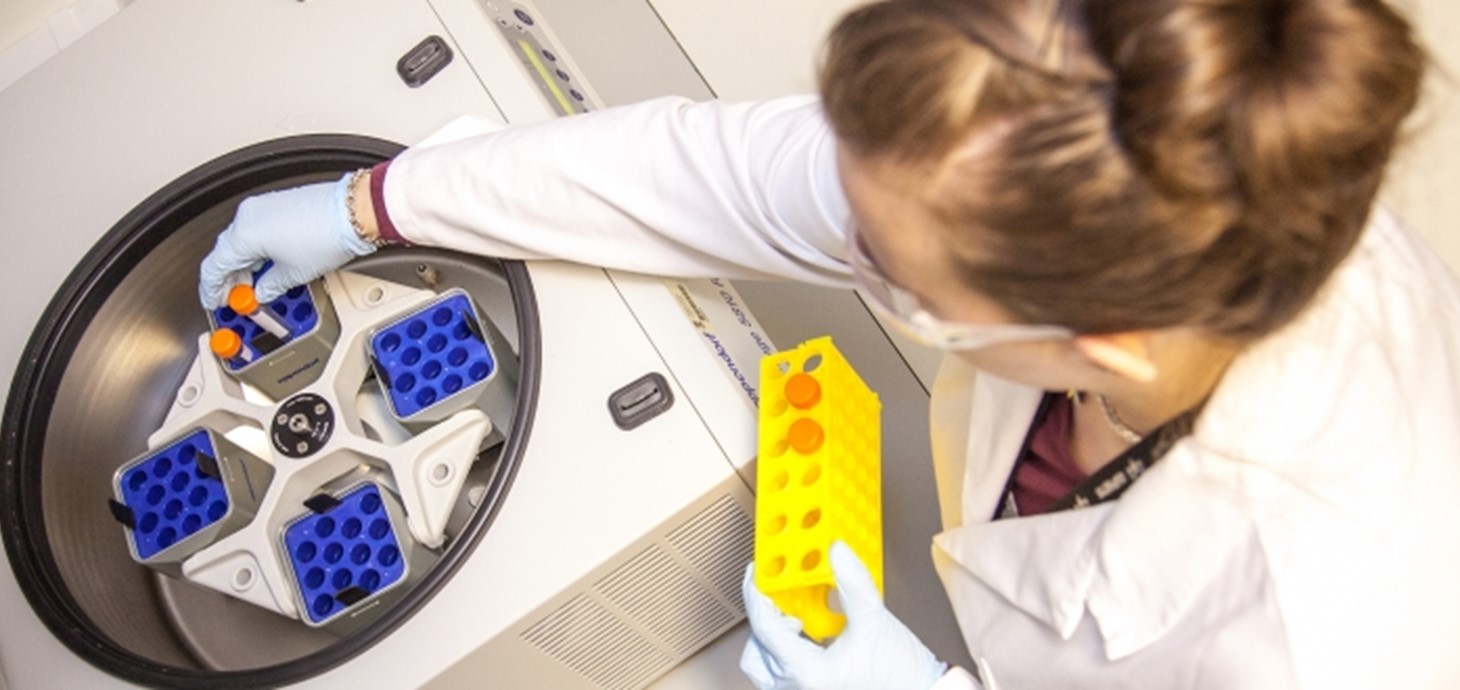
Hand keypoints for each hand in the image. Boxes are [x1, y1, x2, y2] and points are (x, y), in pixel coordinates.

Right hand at [198, 173, 375, 308]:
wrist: (353, 211)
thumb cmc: (328, 236)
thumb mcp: (294, 274)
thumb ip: (270, 287)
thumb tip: (262, 292)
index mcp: (244, 234)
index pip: (214, 267)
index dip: (211, 289)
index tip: (214, 302)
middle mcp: (248, 216)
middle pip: (226, 253)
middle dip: (228, 278)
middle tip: (234, 298)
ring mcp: (262, 206)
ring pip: (240, 241)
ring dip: (243, 264)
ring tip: (253, 285)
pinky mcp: (276, 203)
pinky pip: (255, 229)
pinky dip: (255, 249)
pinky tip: (266, 264)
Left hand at [740, 541, 947, 689]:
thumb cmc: (902, 676)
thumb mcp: (875, 620)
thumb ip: (852, 583)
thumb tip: (836, 552)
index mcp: (807, 673)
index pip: (765, 628)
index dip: (756, 595)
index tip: (757, 574)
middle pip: (757, 651)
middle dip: (764, 620)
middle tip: (777, 595)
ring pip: (767, 668)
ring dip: (774, 640)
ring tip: (795, 618)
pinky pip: (785, 676)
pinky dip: (787, 654)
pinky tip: (808, 636)